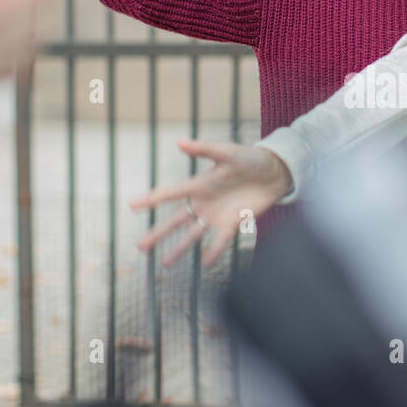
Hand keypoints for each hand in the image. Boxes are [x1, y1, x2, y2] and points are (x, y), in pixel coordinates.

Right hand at [130, 139, 292, 268]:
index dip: (150, 199)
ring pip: (193, 235)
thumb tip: (179, 142)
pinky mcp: (233, 223)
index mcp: (199, 184)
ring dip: (179, 248)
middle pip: (176, 221)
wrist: (275, 171)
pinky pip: (220, 241)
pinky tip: (204, 265)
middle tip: (140, 246)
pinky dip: (212, 252)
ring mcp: (217, 215)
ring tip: (164, 263)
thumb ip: (204, 150)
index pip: (170, 193)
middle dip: (158, 233)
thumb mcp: (227, 153)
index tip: (131, 205)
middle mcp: (204, 202)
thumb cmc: (250, 158)